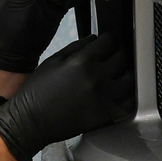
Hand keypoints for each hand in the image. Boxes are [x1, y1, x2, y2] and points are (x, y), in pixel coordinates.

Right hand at [0, 34, 134, 160]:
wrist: (31, 122)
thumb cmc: (37, 91)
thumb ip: (77, 47)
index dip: (109, 39)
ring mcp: (105, 97)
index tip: (108, 42)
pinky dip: (127, 95)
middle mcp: (97, 78)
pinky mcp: (107, 115)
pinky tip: (120, 92)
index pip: (109, 42)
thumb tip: (96, 39)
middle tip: (114, 56)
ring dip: (126, 72)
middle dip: (119, 53)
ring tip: (119, 73)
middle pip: (123, 58)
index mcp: (83, 62)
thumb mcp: (53, 61)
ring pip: (130, 78)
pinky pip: (128, 102)